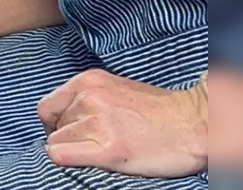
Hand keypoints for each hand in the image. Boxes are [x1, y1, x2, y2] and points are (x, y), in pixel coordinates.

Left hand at [38, 68, 206, 177]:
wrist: (195, 124)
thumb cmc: (159, 111)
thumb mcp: (114, 90)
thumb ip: (86, 98)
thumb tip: (63, 119)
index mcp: (88, 81)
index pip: (46, 107)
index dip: (54, 125)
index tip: (67, 134)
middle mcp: (89, 98)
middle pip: (53, 128)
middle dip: (68, 139)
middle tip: (92, 144)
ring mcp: (99, 122)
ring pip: (56, 144)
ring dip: (75, 152)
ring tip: (103, 150)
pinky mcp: (109, 149)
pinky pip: (63, 156)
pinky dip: (67, 161)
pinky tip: (86, 161)